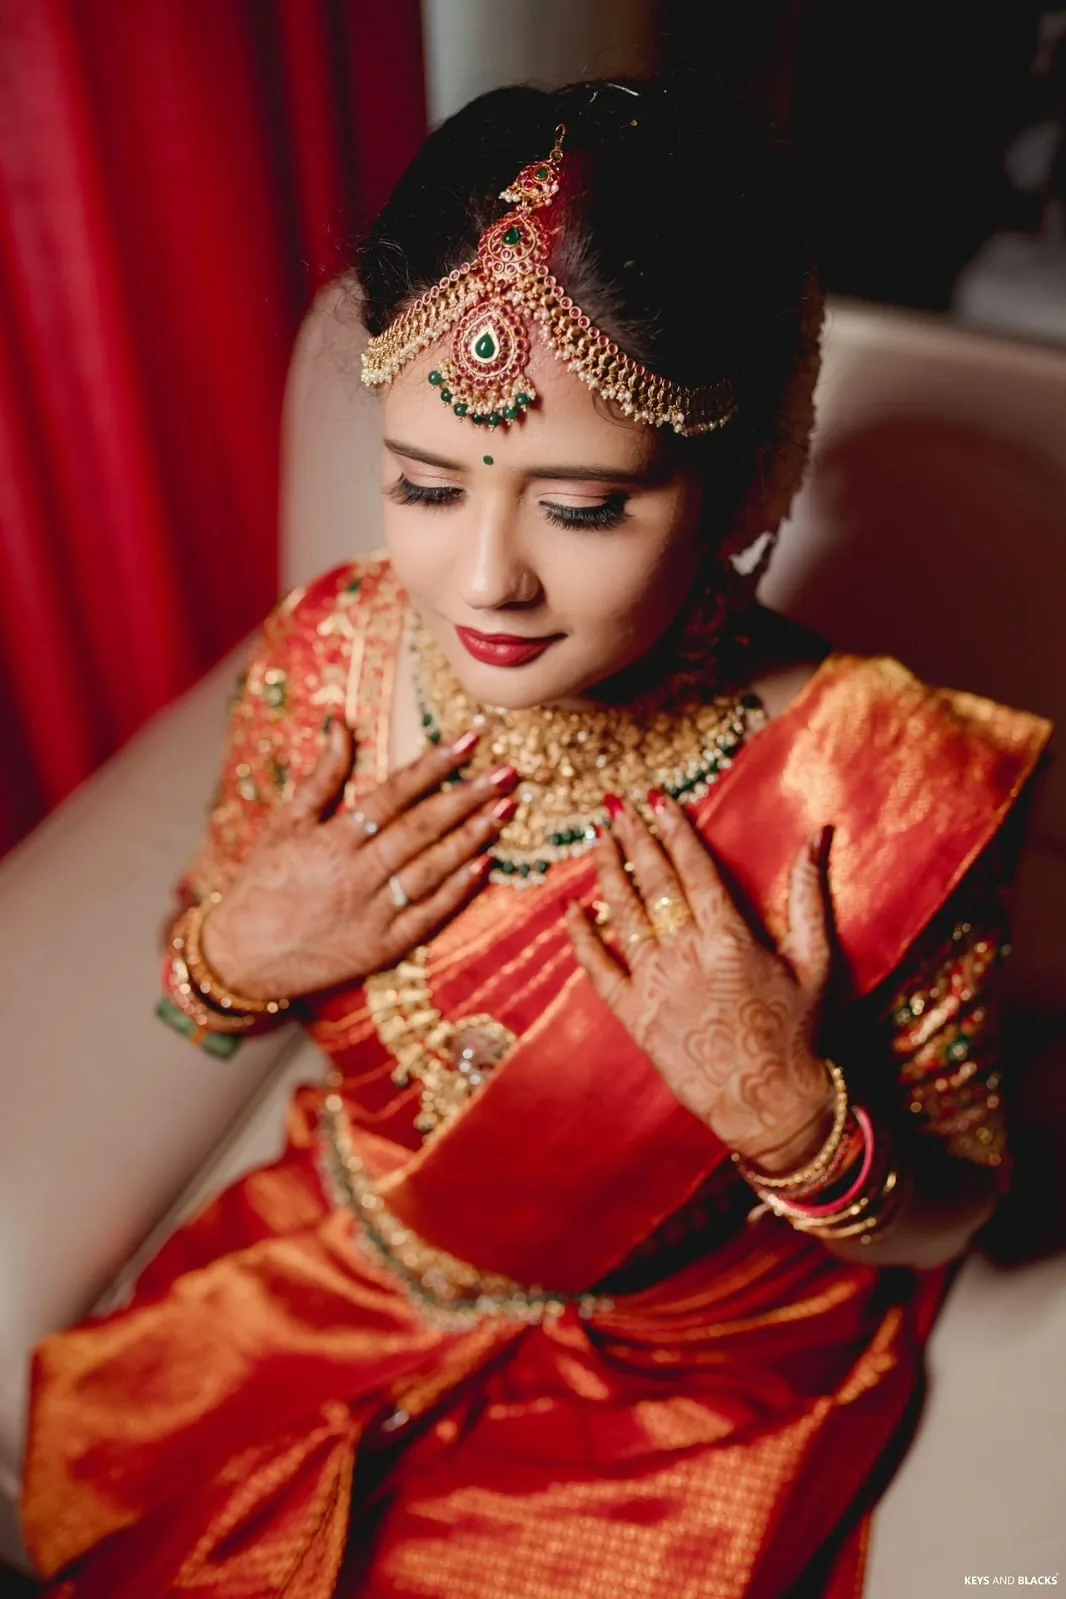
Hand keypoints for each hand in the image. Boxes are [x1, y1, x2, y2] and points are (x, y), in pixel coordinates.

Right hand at [199, 722, 515, 1001]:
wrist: (240, 957)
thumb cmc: (261, 882)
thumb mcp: (285, 824)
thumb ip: (321, 776)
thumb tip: (340, 723)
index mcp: (332, 839)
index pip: (393, 794)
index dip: (433, 766)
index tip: (469, 741)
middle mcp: (356, 874)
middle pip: (421, 829)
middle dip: (467, 798)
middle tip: (507, 773)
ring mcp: (371, 914)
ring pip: (431, 870)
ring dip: (471, 839)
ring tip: (506, 811)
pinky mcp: (381, 948)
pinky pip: (427, 916)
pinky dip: (457, 891)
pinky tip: (485, 866)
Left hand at [566, 792, 835, 1167]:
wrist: (771, 1105)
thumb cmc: (800, 1032)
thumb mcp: (816, 961)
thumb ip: (809, 895)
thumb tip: (818, 837)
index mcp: (731, 939)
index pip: (694, 871)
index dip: (673, 832)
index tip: (657, 801)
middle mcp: (688, 956)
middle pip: (654, 885)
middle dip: (634, 839)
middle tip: (617, 806)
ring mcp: (657, 987)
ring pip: (624, 917)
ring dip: (608, 874)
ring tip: (598, 839)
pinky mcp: (636, 1019)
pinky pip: (601, 971)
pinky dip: (584, 939)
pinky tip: (572, 909)